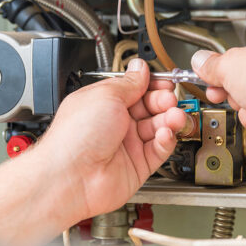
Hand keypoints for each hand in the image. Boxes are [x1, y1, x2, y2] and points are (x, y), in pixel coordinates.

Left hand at [35, 58, 186, 220]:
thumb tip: (140, 68)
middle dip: (163, 101)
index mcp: (104, 103)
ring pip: (158, 128)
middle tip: (169, 99)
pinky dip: (166, 140)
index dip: (152, 85)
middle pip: (150, 108)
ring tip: (174, 116)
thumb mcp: (106, 95)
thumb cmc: (75, 137)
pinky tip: (165, 134)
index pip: (135, 89)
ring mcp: (126, 145)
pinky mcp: (137, 166)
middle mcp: (115, 124)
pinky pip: (159, 150)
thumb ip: (129, 83)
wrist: (71, 176)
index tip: (165, 82)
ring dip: (169, 120)